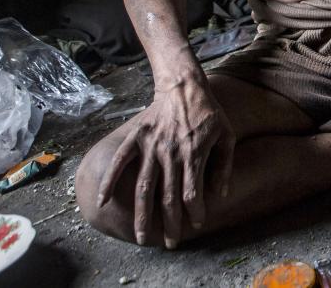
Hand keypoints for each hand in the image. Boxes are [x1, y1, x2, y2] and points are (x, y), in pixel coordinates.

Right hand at [96, 78, 234, 247]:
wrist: (185, 87)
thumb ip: (225, 166)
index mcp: (195, 153)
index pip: (192, 192)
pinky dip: (110, 181)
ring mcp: (151, 146)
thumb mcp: (227, 135)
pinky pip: (120, 162)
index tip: (196, 225)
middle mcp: (171, 153)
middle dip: (169, 223)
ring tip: (140, 237)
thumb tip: (221, 195)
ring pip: (145, 186)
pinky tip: (103, 201)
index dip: (195, 212)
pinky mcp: (136, 138)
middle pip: (168, 196)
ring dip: (142, 214)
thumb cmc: (209, 113)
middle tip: (169, 243)